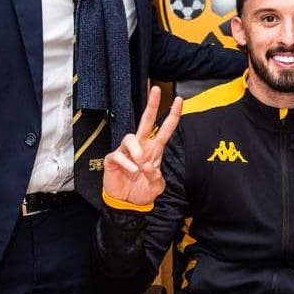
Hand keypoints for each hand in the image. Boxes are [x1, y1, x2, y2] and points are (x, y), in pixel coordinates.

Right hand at [103, 87, 183, 206]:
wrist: (126, 204)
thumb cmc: (142, 191)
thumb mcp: (156, 187)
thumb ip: (156, 177)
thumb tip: (148, 165)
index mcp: (155, 150)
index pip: (165, 129)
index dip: (173, 115)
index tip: (179, 100)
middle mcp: (141, 147)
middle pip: (146, 120)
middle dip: (152, 105)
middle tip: (156, 90)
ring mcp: (127, 152)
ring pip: (130, 137)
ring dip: (136, 150)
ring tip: (140, 164)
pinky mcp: (114, 159)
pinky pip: (119, 154)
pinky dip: (126, 163)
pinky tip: (131, 171)